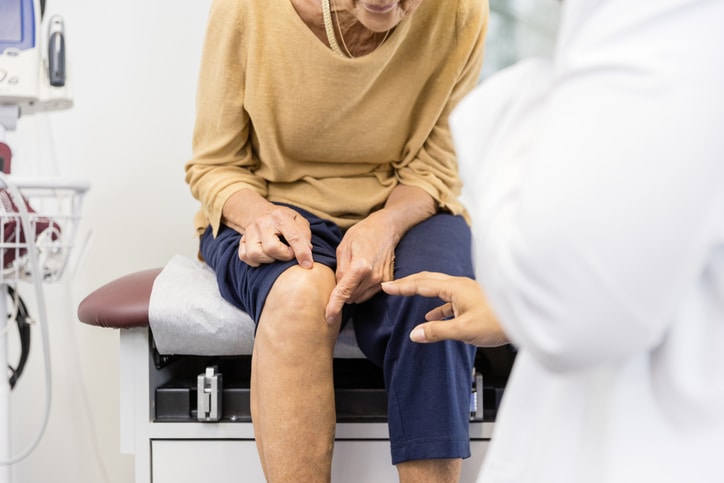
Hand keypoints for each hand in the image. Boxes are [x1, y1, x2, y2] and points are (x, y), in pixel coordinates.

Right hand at [237, 204, 313, 268]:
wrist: (262, 213)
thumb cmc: (285, 220)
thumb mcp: (299, 222)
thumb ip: (304, 236)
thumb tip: (306, 253)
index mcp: (280, 215)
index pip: (293, 237)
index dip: (302, 253)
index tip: (308, 264)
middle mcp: (262, 222)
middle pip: (271, 248)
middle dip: (284, 256)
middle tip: (289, 252)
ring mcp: (249, 231)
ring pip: (256, 254)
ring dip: (269, 259)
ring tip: (276, 253)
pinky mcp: (241, 240)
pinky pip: (245, 257)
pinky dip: (257, 261)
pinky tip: (265, 255)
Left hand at [324, 213, 395, 323]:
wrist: (386, 229)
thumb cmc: (362, 234)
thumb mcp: (343, 247)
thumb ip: (339, 269)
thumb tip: (338, 287)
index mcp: (360, 266)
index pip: (343, 292)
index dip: (334, 306)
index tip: (328, 317)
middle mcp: (373, 276)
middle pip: (351, 297)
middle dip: (342, 293)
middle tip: (340, 278)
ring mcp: (382, 280)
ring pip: (360, 297)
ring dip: (352, 292)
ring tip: (353, 274)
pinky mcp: (387, 281)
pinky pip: (369, 293)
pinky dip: (362, 289)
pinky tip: (362, 276)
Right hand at [381, 271, 508, 346]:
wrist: (525, 320)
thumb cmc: (498, 321)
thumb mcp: (463, 330)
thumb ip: (437, 331)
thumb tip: (415, 333)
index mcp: (455, 288)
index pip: (421, 284)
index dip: (402, 286)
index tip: (387, 287)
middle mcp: (460, 285)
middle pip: (428, 280)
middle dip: (409, 283)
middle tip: (393, 286)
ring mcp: (467, 292)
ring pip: (438, 288)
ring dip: (422, 292)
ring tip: (408, 296)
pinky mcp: (473, 301)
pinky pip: (448, 299)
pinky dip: (436, 306)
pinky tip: (433, 316)